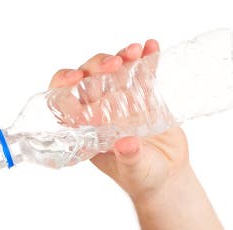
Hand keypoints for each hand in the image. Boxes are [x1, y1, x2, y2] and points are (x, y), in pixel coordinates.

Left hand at [48, 40, 192, 201]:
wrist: (168, 176)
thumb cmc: (143, 179)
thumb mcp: (136, 171)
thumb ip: (130, 158)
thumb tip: (126, 144)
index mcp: (88, 130)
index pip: (66, 104)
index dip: (63, 87)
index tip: (74, 77)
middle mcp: (101, 112)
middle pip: (89, 80)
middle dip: (96, 66)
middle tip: (113, 65)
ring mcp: (123, 102)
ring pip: (115, 71)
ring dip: (121, 57)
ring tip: (134, 52)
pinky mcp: (146, 96)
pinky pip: (143, 72)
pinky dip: (147, 57)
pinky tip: (152, 47)